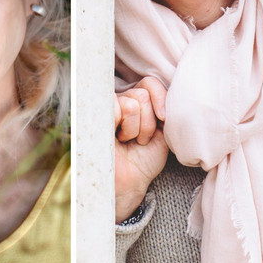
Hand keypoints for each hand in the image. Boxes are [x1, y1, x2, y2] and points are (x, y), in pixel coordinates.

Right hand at [114, 76, 169, 222]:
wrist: (132, 181)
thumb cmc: (146, 157)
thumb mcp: (163, 129)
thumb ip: (163, 107)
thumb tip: (166, 92)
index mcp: (138, 101)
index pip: (150, 82)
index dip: (160, 98)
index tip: (164, 119)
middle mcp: (122, 100)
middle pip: (143, 93)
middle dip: (149, 121)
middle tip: (141, 139)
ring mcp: (108, 108)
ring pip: (132, 102)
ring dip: (138, 128)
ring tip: (130, 141)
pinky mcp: (96, 116)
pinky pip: (117, 108)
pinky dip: (126, 128)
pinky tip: (119, 140)